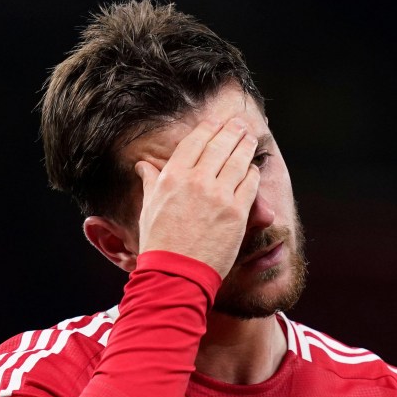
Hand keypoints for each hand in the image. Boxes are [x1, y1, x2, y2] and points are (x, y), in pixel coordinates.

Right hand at [135, 118, 259, 277]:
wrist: (176, 273)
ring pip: (238, 160)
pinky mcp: (237, 212)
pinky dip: (252, 173)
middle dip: (231, 132)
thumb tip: (143, 166)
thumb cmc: (159, 243)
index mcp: (172, 176)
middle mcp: (196, 180)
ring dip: (245, 146)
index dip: (208, 129)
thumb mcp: (149, 208)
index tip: (216, 123)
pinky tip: (253, 169)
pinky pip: (249, 183)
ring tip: (250, 138)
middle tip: (239, 125)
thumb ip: (151, 182)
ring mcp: (219, 195)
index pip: (194, 142)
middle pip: (219, 145)